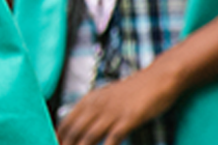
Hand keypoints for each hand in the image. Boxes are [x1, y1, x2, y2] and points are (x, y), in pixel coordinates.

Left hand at [57, 70, 180, 144]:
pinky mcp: (128, 119)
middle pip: (74, 132)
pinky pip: (112, 139)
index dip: (59, 138)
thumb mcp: (106, 96)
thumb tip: (80, 127)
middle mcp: (97, 105)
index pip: (66, 123)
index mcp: (89, 100)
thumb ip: (93, 110)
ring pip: (88, 137)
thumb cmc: (134, 91)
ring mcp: (112, 112)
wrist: (158, 78)